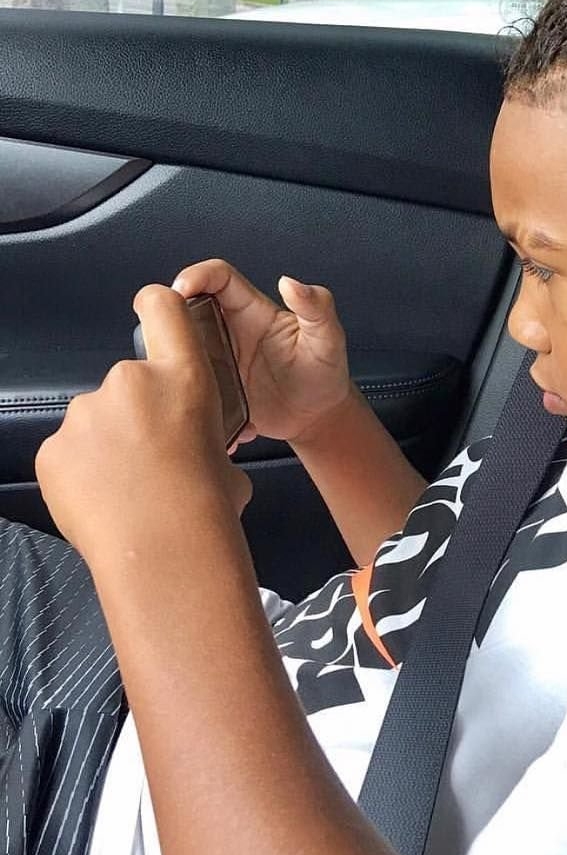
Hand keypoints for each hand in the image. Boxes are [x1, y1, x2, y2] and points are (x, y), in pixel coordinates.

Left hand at [36, 285, 251, 567]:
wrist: (164, 550)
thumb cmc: (207, 508)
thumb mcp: (227, 460)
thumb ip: (206, 438)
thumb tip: (200, 456)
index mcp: (183, 377)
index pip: (163, 307)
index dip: (158, 304)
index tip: (155, 310)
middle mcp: (130, 382)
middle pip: (128, 381)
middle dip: (135, 414)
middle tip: (153, 459)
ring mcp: (85, 414)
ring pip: (96, 422)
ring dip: (108, 447)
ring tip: (130, 490)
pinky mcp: (52, 449)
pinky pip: (68, 454)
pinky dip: (83, 474)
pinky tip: (106, 502)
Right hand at [171, 259, 353, 446]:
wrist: (319, 417)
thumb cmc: (325, 373)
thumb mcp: (329, 338)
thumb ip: (317, 307)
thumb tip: (290, 282)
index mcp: (252, 311)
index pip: (218, 278)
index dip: (197, 275)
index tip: (181, 288)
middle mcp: (228, 331)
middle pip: (186, 310)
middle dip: (168, 318)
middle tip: (166, 339)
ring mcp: (216, 361)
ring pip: (178, 350)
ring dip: (174, 361)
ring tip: (188, 382)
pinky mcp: (211, 390)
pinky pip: (189, 387)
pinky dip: (190, 398)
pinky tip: (212, 414)